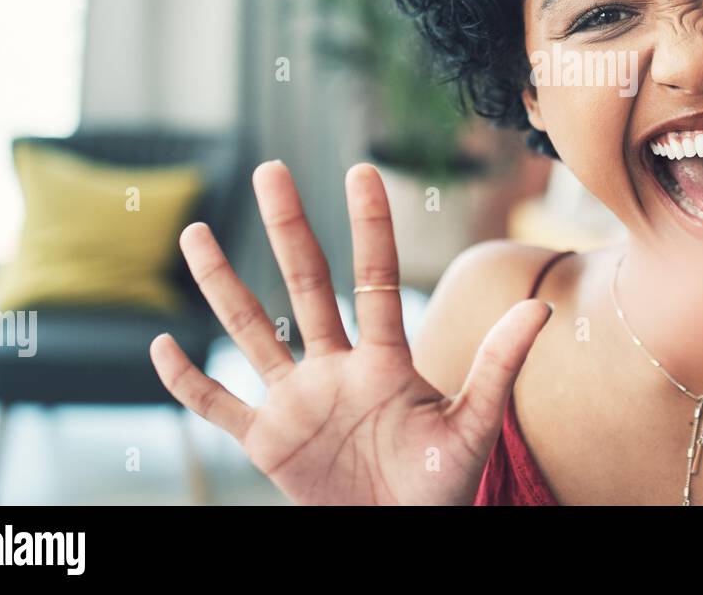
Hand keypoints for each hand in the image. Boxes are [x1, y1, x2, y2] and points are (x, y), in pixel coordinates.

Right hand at [149, 161, 551, 504]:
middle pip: (305, 285)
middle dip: (288, 229)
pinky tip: (161, 347)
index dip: (370, 227)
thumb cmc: (441, 486)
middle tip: (271, 169)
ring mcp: (297, 402)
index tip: (362, 171)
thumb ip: (498, 366)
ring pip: (250, 332)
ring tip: (196, 231)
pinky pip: (218, 407)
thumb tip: (541, 307)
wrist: (400, 534)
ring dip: (222, 285)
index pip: (375, 279)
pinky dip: (188, 383)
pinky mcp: (267, 442)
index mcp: (385, 361)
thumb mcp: (473, 426)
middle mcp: (335, 368)